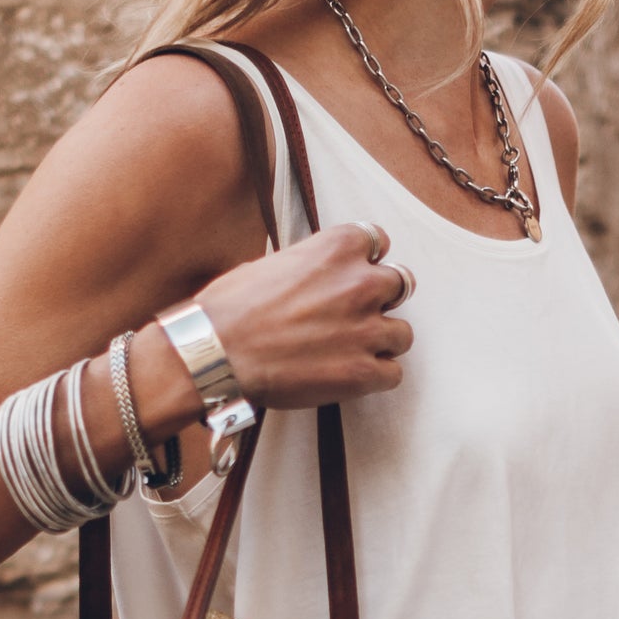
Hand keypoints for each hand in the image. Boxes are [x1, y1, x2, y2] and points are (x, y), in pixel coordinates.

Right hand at [174, 223, 414, 416]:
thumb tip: (319, 278)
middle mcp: (361, 283)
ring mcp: (366, 329)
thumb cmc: (232, 308)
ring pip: (402, 334)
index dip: (369, 262)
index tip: (356, 275)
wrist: (216, 353)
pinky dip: (377, 377)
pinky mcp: (363, 372)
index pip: (379, 242)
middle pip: (401, 285)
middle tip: (358, 315)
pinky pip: (393, 374)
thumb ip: (314, 265)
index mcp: (339, 247)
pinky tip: (351, 377)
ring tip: (353, 351)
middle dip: (383, 299)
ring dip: (382, 341)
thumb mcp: (276, 262)